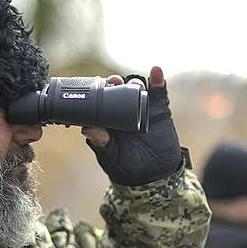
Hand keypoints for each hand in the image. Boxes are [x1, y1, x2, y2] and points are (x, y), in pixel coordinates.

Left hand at [83, 66, 183, 185]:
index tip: (97, 86)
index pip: (101, 100)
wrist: (155, 176)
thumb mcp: (112, 157)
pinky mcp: (159, 109)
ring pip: (137, 88)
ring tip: (134, 85)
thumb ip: (101, 143)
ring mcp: (142, 108)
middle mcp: (124, 110)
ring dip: (134, 82)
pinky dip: (158, 80)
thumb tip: (87, 129)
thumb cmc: (128, 167)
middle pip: (118, 90)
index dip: (99, 91)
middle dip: (115, 83)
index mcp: (108, 119)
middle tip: (113, 82)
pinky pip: (159, 92)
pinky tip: (156, 71)